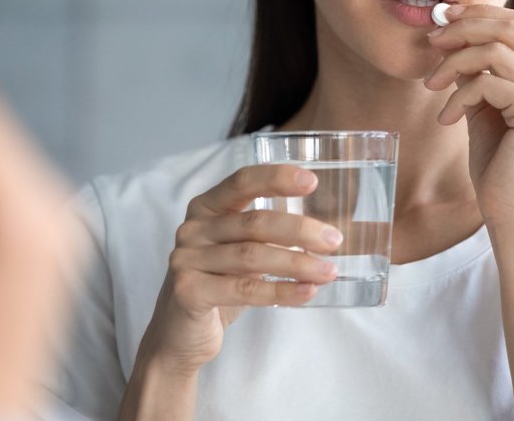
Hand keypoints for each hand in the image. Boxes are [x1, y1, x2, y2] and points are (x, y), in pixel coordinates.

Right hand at [133, 165, 341, 376]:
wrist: (179, 336)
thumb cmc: (219, 285)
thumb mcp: (241, 252)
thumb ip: (268, 235)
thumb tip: (326, 232)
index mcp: (206, 207)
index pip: (242, 181)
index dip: (277, 178)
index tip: (312, 181)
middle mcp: (192, 228)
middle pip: (254, 222)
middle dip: (299, 230)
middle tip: (334, 240)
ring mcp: (186, 259)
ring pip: (252, 256)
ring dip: (297, 263)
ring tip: (328, 271)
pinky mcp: (188, 291)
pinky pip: (244, 289)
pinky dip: (280, 291)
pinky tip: (307, 293)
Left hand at [424, 5, 513, 231]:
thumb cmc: (500, 168)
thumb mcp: (488, 109)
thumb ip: (481, 73)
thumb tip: (454, 36)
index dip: (481, 13)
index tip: (444, 20)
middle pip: (513, 26)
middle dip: (465, 27)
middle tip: (431, 42)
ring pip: (496, 50)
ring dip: (454, 62)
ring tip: (431, 85)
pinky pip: (487, 81)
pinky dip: (458, 95)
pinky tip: (446, 119)